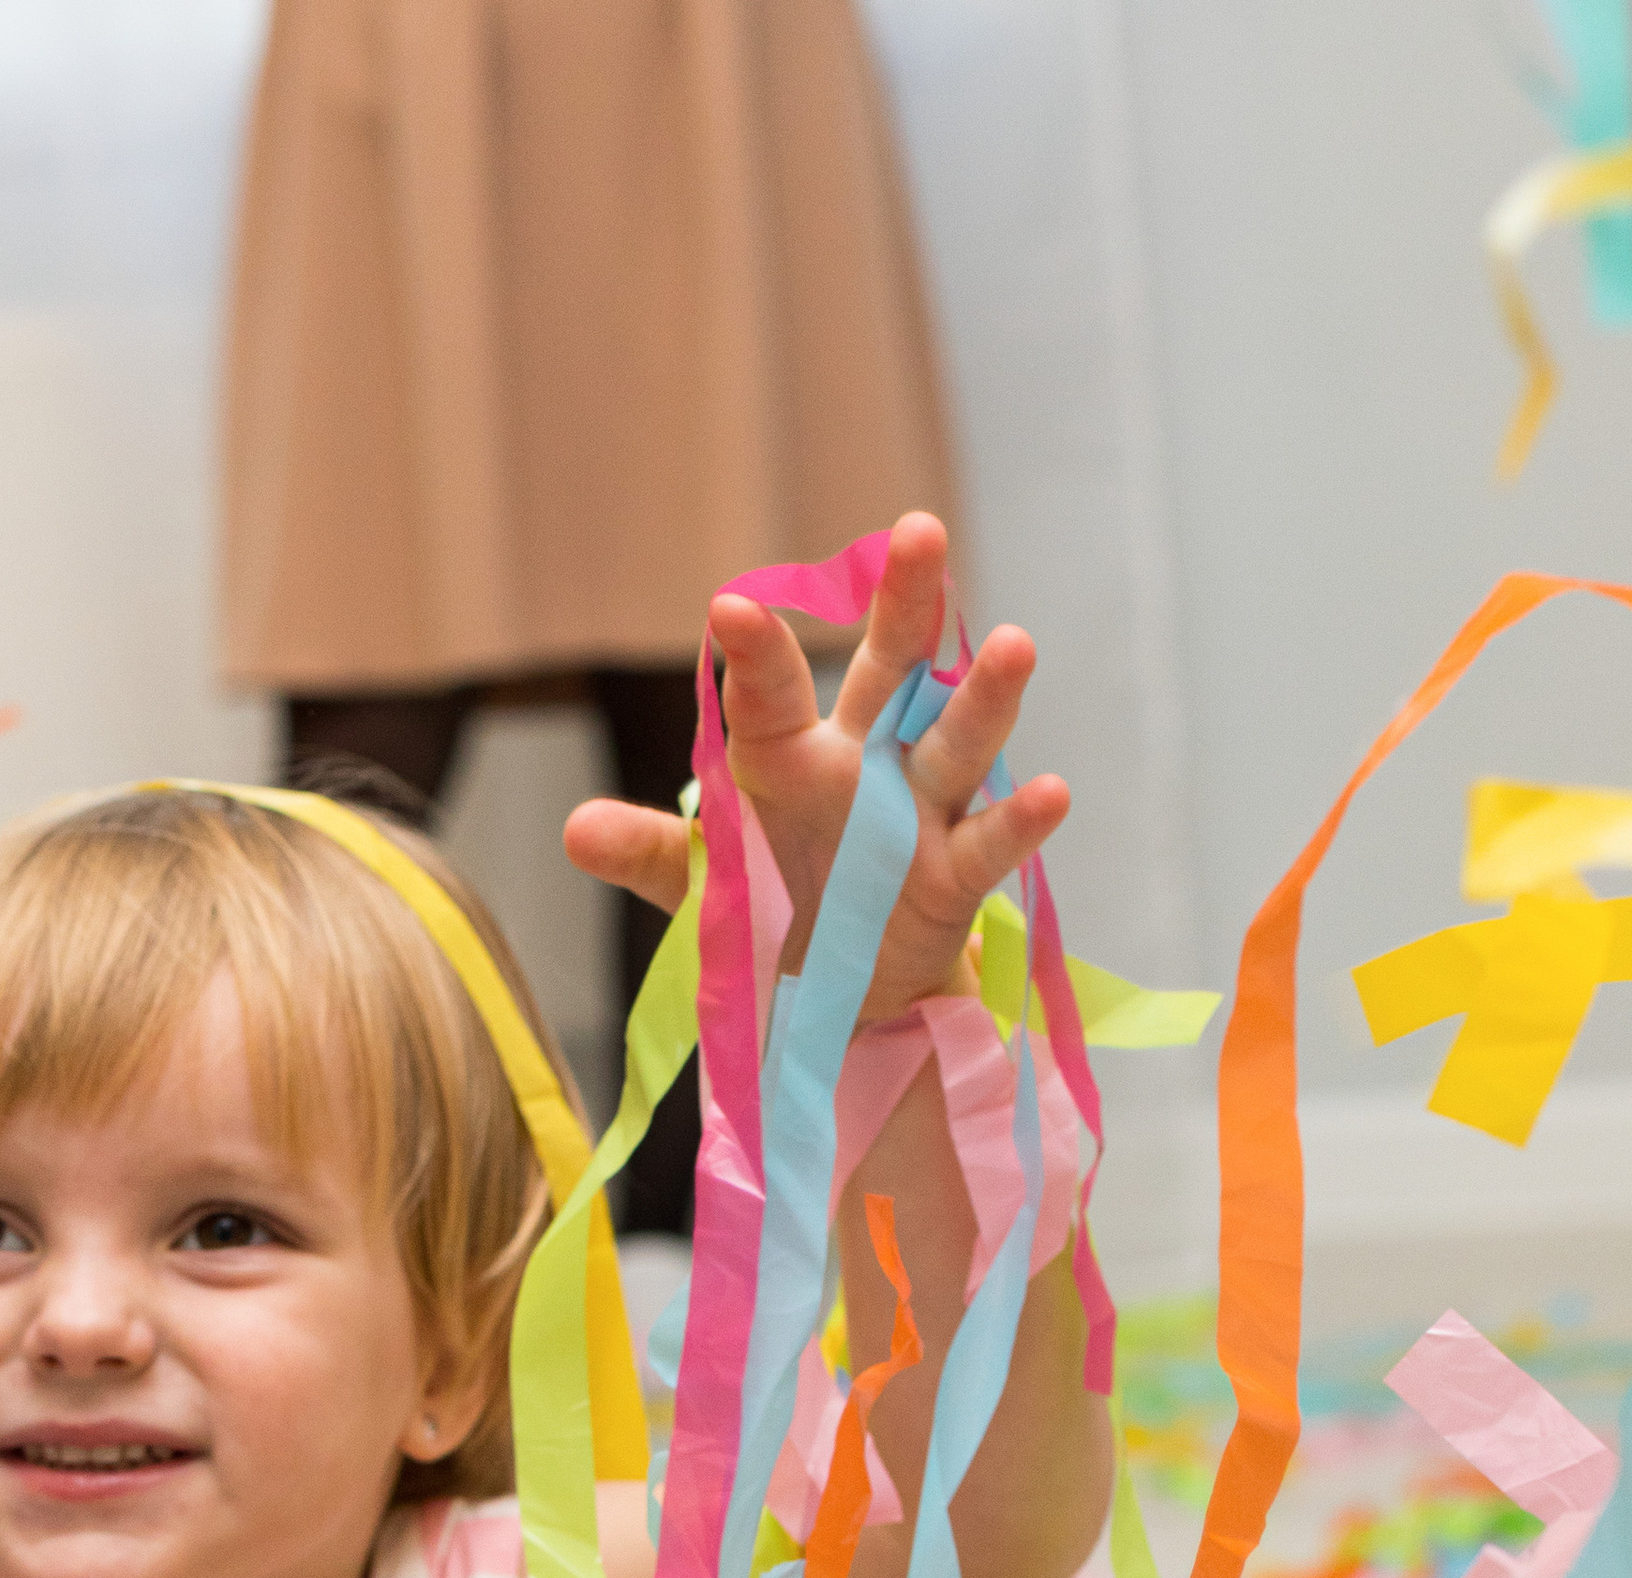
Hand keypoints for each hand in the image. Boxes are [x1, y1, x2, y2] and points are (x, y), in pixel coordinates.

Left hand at [563, 510, 1069, 1022]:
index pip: (772, 693)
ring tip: (1014, 643)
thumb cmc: (771, 911)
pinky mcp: (956, 875)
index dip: (755, 652)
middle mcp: (865, 764)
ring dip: (983, 696)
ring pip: (957, 742)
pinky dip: (1023, 819)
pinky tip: (1055, 789)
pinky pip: (992, 843)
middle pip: (891, 672)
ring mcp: (919, 814)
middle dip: (906, 604)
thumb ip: (652, 851)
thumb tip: (575, 829)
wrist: (831, 991)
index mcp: (790, 757)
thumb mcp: (704, 887)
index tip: (730, 609)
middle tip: (919, 531)